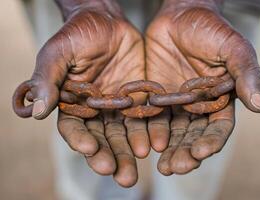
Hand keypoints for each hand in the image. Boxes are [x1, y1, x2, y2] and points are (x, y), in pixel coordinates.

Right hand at [23, 2, 147, 186]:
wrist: (107, 20)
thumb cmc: (78, 33)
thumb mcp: (58, 52)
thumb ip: (47, 80)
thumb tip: (35, 112)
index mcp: (73, 104)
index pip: (74, 128)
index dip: (81, 140)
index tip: (90, 149)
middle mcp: (96, 110)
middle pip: (102, 139)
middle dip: (110, 157)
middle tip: (120, 176)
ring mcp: (119, 106)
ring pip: (124, 134)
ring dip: (130, 152)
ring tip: (136, 170)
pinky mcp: (139, 98)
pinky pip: (146, 117)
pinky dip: (151, 131)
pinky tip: (156, 144)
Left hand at [145, 0, 259, 173]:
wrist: (179, 16)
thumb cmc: (210, 28)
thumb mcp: (232, 47)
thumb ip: (245, 73)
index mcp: (220, 99)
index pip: (218, 127)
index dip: (211, 141)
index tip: (201, 152)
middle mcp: (198, 106)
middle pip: (193, 136)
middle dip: (186, 153)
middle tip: (175, 167)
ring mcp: (176, 104)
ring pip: (172, 133)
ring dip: (167, 150)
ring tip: (162, 166)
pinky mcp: (156, 97)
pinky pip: (151, 118)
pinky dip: (148, 132)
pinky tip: (143, 144)